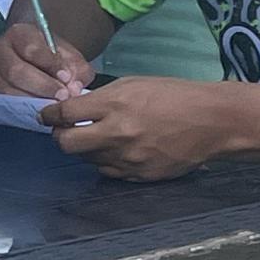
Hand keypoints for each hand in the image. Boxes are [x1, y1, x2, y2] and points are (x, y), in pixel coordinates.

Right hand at [0, 13, 89, 102]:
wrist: (34, 63)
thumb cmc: (51, 58)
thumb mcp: (69, 56)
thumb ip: (77, 69)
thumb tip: (74, 88)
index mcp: (19, 34)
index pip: (31, 48)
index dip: (50, 64)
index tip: (66, 77)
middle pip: (16, 71)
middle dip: (42, 86)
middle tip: (62, 96)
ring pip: (7, 91)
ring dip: (33, 101)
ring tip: (54, 107)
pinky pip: (4, 104)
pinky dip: (23, 110)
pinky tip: (40, 112)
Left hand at [49, 76, 229, 180]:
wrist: (213, 121)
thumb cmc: (175, 95)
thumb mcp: (134, 84)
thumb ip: (102, 98)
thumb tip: (75, 107)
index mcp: (114, 104)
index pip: (64, 114)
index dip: (49, 115)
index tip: (46, 116)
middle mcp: (116, 133)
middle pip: (66, 144)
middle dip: (61, 137)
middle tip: (66, 131)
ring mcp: (127, 158)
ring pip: (86, 160)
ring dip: (86, 149)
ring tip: (100, 138)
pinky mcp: (139, 175)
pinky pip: (109, 171)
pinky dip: (107, 161)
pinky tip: (117, 151)